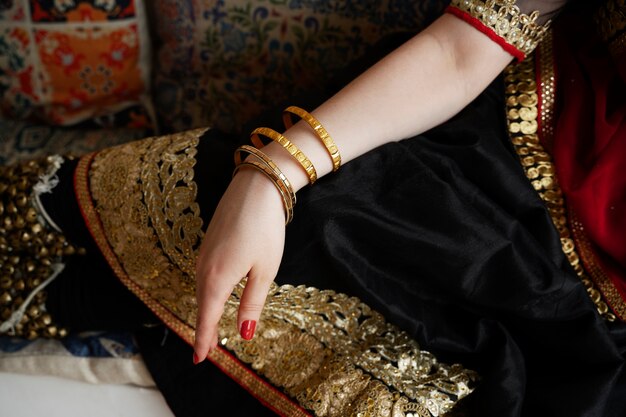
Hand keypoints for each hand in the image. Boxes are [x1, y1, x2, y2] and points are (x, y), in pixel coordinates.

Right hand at [193, 169, 285, 362]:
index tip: (199, 360)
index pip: (206, 317)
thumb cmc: (265, 228)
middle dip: (205, 327)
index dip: (203, 340)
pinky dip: (209, 290)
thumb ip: (251, 304)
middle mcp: (204, 267)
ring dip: (207, 308)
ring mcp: (204, 253)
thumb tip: (244, 334)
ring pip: (203, 288)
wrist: (257, 186)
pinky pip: (205, 274)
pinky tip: (217, 294)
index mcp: (217, 277)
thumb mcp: (264, 270)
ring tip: (212, 328)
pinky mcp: (208, 243)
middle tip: (207, 350)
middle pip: (202, 304)